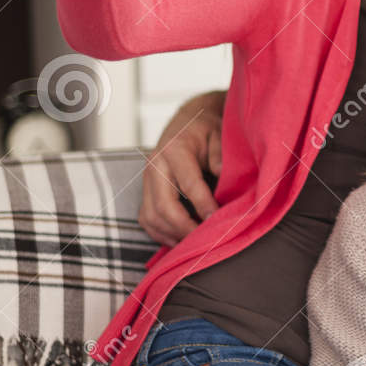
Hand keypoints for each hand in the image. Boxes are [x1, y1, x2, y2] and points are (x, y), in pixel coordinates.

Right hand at [139, 91, 224, 246]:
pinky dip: (161, 234)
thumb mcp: (220, 134)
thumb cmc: (208, 129)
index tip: (218, 220)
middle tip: (207, 240)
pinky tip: (181, 241)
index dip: (203, 205)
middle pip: (163, 205)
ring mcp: (147, 179)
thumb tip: (220, 179)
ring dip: (172, 234)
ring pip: (151, 216)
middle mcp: (155, 165)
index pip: (188, 183)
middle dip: (185, 227)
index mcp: (175, 149)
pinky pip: (147, 219)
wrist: (189, 121)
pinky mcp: (145, 190)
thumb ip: (220, 155)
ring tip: (195, 244)